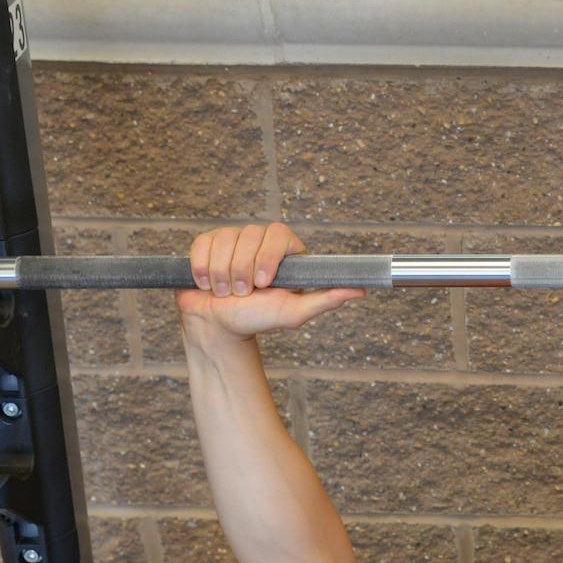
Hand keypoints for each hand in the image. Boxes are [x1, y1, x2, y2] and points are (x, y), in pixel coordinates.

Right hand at [176, 223, 365, 341]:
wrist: (219, 327)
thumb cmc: (258, 319)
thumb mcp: (294, 312)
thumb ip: (326, 298)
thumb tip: (361, 289)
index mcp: (284, 249)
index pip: (277, 234)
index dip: (267, 258)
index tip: (263, 284)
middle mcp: (260, 238)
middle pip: (248, 237)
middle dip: (241, 272)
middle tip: (243, 295)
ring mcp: (233, 238)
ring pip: (224, 242)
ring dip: (220, 275)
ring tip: (225, 293)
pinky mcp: (208, 242)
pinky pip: (202, 245)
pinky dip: (201, 269)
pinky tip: (206, 284)